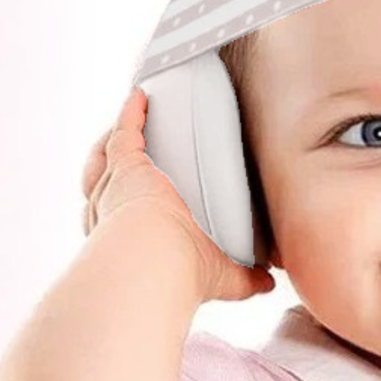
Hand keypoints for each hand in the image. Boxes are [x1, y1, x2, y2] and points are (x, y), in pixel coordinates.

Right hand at [80, 85, 276, 303]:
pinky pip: (124, 134)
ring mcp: (121, 187)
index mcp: (144, 236)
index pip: (131, 216)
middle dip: (117, 167)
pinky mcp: (126, 166)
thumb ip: (246, 279)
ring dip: (122, 136)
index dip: (133, 204)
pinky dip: (132, 114)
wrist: (157, 261)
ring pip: (111, 157)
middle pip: (112, 183)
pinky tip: (142, 97)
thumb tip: (268, 283)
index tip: (149, 189)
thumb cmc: (183, 275)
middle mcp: (124, 212)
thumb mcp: (223, 276)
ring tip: (139, 117)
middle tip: (136, 149)